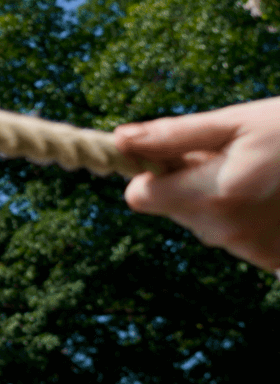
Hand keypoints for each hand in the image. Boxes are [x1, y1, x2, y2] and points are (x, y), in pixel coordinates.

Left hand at [113, 98, 279, 271]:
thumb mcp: (238, 122)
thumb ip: (174, 136)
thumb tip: (119, 140)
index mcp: (211, 193)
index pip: (139, 197)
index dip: (150, 173)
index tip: (176, 156)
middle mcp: (224, 230)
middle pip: (172, 210)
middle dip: (187, 184)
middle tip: (232, 159)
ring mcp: (248, 250)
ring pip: (203, 224)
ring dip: (217, 201)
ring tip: (260, 176)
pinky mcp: (270, 260)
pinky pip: (234, 238)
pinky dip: (243, 219)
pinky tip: (274, 197)